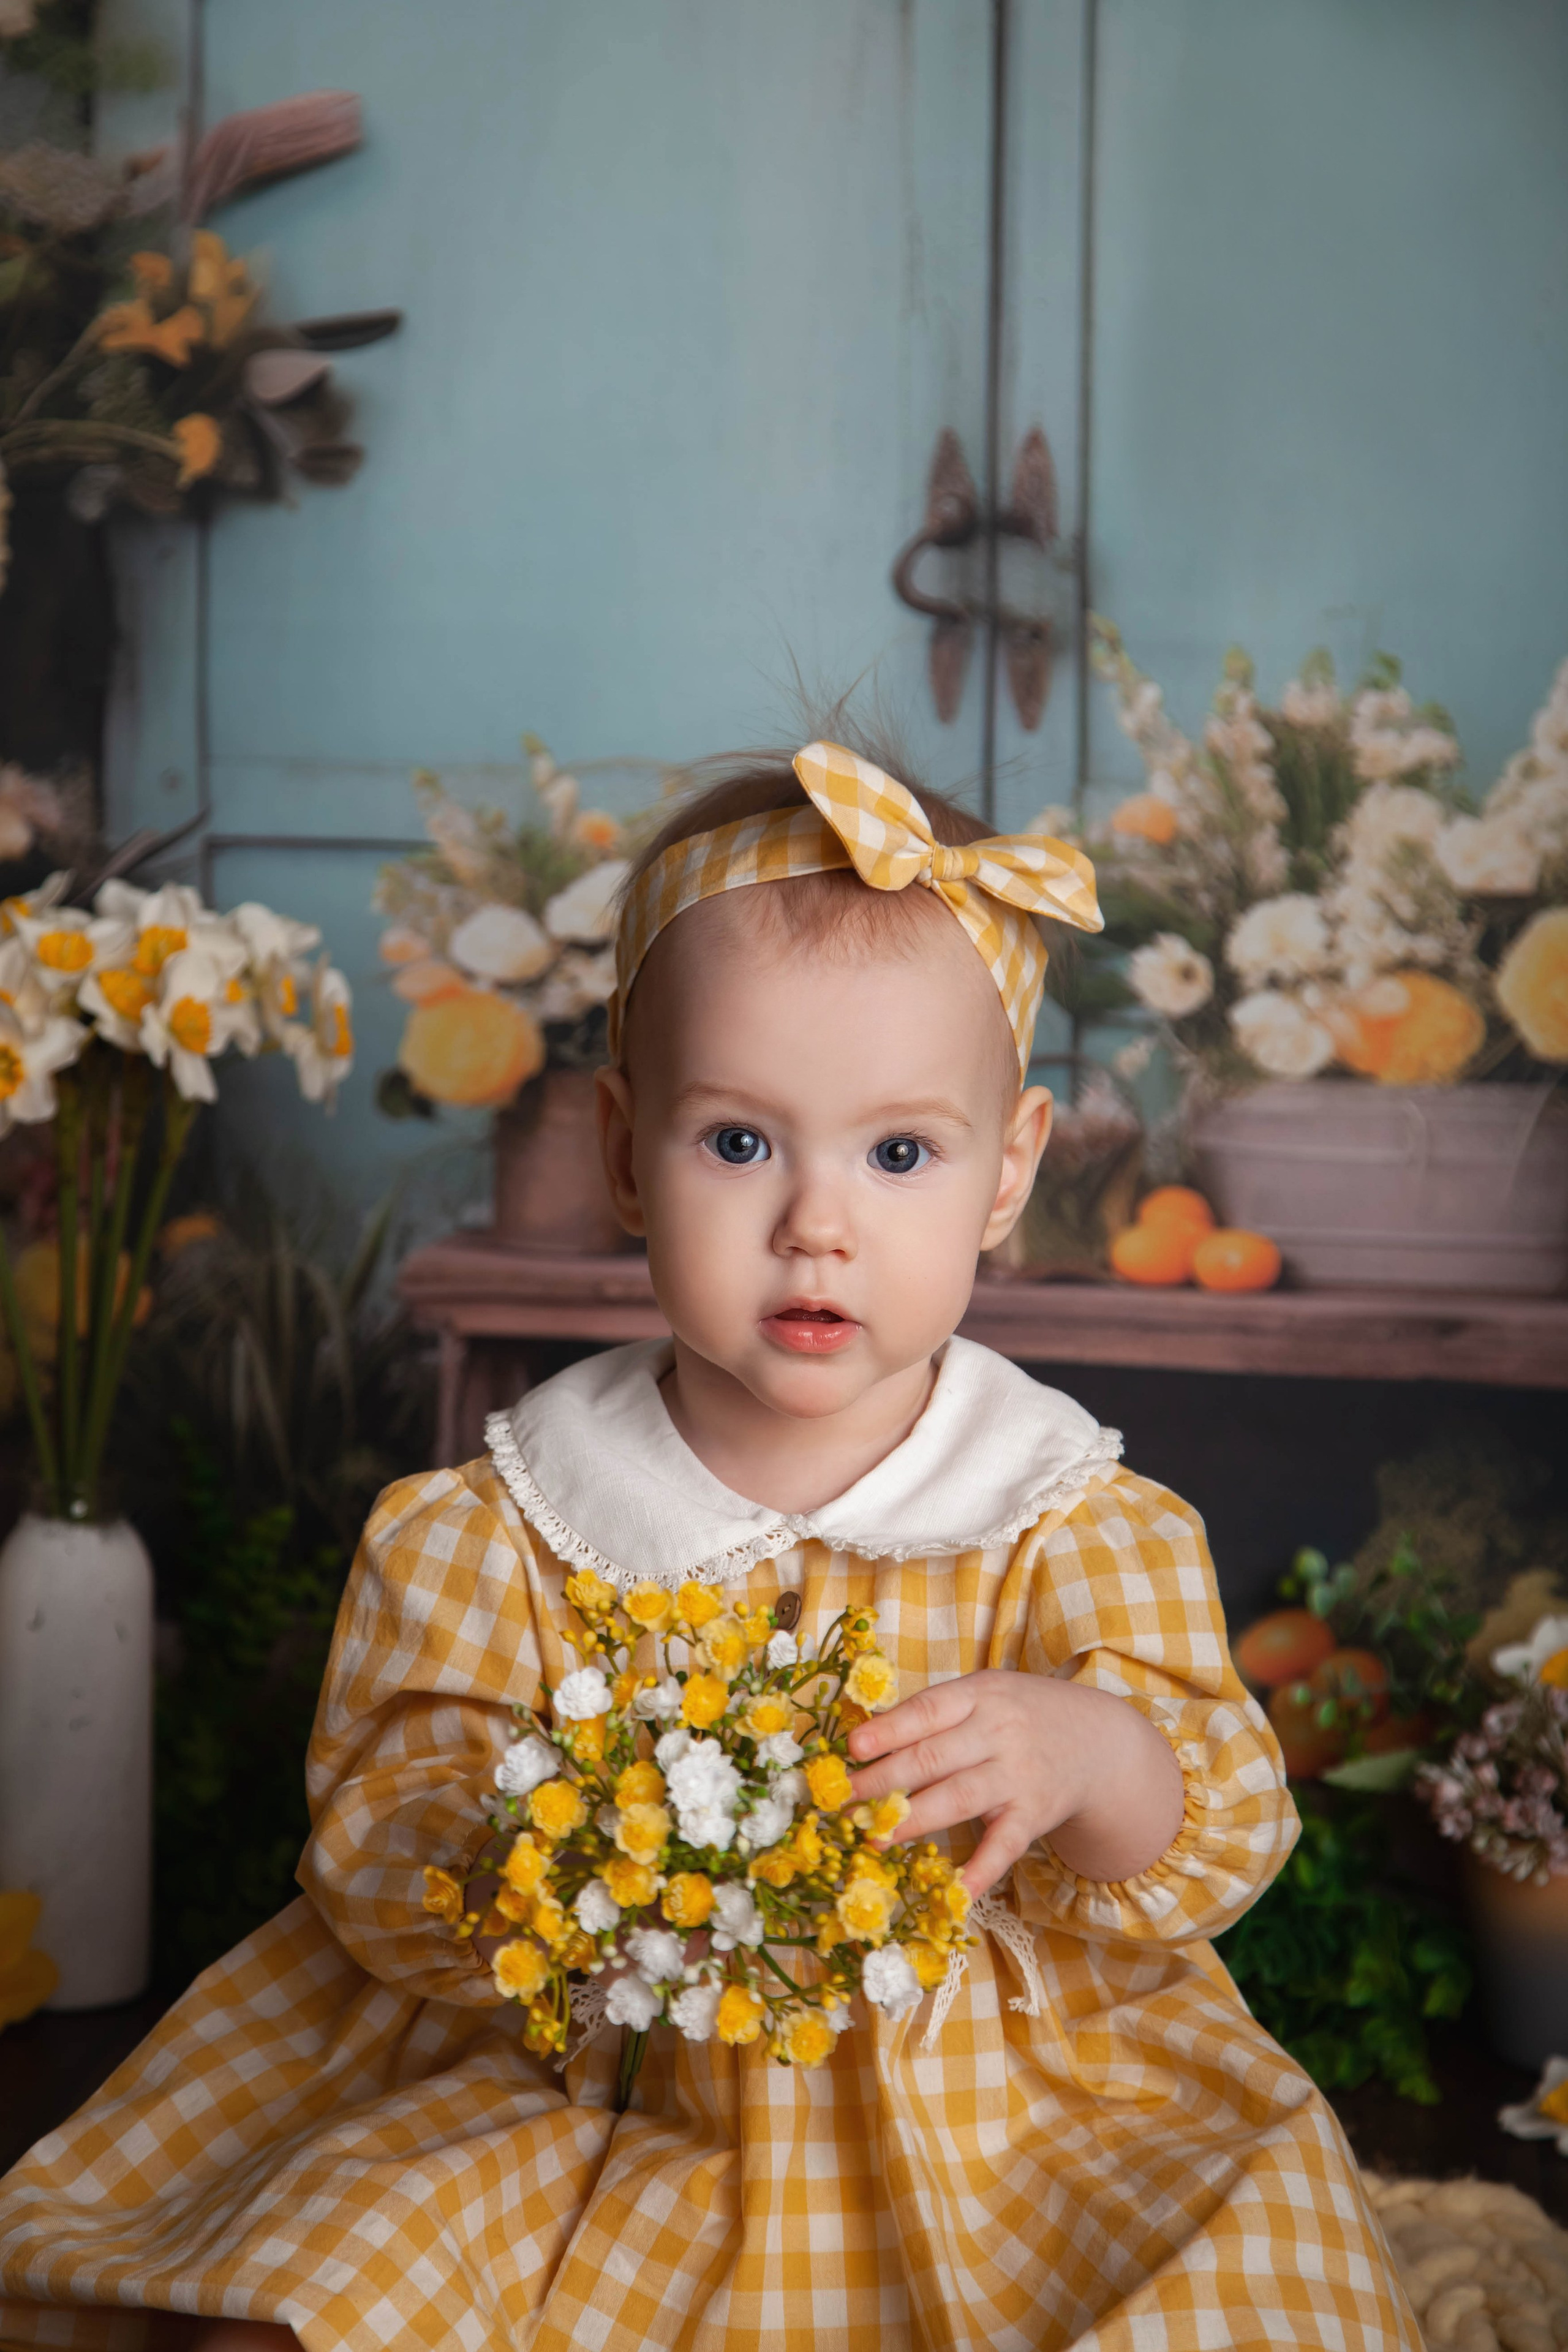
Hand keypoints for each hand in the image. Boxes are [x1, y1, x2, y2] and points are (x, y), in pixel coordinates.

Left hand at [846, 1668, 1185, 1897]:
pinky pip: (1004, 1845)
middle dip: (883, 1781)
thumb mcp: (984, 1696)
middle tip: (844, 1801)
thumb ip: (936, 1716)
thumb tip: (869, 1742)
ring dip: (912, 1821)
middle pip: (932, 1759)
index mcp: (979, 1696)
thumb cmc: (1021, 1715)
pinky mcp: (1034, 1814)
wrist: (1099, 1742)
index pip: (926, 1712)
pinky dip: (981, 1870)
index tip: (852, 1749)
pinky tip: (956, 1893)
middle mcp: (998, 1732)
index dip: (888, 1731)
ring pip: (958, 1799)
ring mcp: (1018, 1775)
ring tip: (875, 1837)